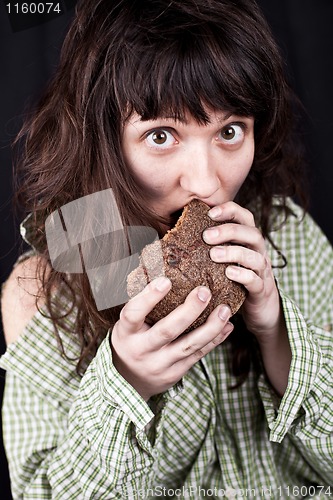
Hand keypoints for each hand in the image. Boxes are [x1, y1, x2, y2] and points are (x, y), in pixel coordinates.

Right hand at [111, 277, 233, 400]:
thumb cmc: (130, 340)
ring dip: (210, 326)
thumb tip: (155, 264)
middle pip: (167, 330)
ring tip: (225, 309)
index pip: (134, 313)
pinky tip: (227, 326)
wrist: (128, 380)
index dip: (149, 297)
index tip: (166, 280)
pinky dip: (214, 340)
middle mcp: (141, 350)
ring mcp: (159, 364)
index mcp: (126, 333)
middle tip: (205, 291)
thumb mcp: (126, 323)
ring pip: (189, 345)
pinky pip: (198, 355)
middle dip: (189, 311)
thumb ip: (141, 302)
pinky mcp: (175, 373)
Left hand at [203, 201, 290, 394]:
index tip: (209, 213)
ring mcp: (262, 271)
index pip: (244, 217)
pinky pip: (256, 280)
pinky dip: (243, 275)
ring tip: (213, 255)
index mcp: (247, 241)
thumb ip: (205, 247)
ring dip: (234, 252)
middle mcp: (258, 253)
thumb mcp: (221, 261)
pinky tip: (229, 274)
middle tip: (206, 236)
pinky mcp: (261, 290)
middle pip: (252, 233)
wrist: (259, 310)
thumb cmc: (233, 281)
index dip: (230, 211)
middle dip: (229, 231)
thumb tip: (168, 237)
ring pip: (255, 257)